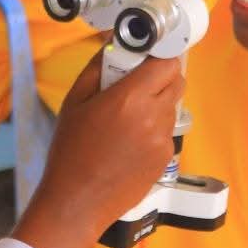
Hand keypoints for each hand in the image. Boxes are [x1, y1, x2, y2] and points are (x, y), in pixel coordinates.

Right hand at [11, 49, 184, 247]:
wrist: (77, 201)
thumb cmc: (70, 152)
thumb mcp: (74, 102)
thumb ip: (97, 68)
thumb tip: (113, 46)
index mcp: (130, 99)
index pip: (168, 62)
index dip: (158, 57)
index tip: (145, 58)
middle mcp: (153, 117)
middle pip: (177, 81)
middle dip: (160, 77)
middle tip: (135, 85)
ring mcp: (163, 141)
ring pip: (172, 107)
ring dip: (156, 104)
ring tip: (126, 119)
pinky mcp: (165, 159)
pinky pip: (167, 132)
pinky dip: (154, 129)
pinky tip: (129, 142)